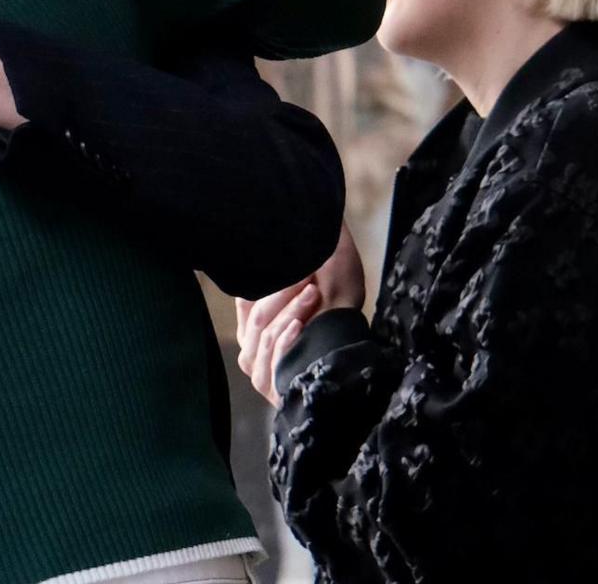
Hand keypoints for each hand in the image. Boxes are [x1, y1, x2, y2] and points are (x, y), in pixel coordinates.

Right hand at [233, 227, 367, 405]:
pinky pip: (273, 356)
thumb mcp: (312, 278)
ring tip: (313, 294)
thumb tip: (298, 211)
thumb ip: (294, 255)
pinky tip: (301, 325)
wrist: (351, 356)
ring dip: (290, 310)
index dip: (267, 280)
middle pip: (256, 313)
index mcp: (251, 324)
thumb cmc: (336, 312)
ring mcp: (257, 368)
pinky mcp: (270, 386)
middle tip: (308, 277)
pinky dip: (286, 339)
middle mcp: (249, 346)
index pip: (246, 298)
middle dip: (282, 293)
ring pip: (265, 332)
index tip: (294, 264)